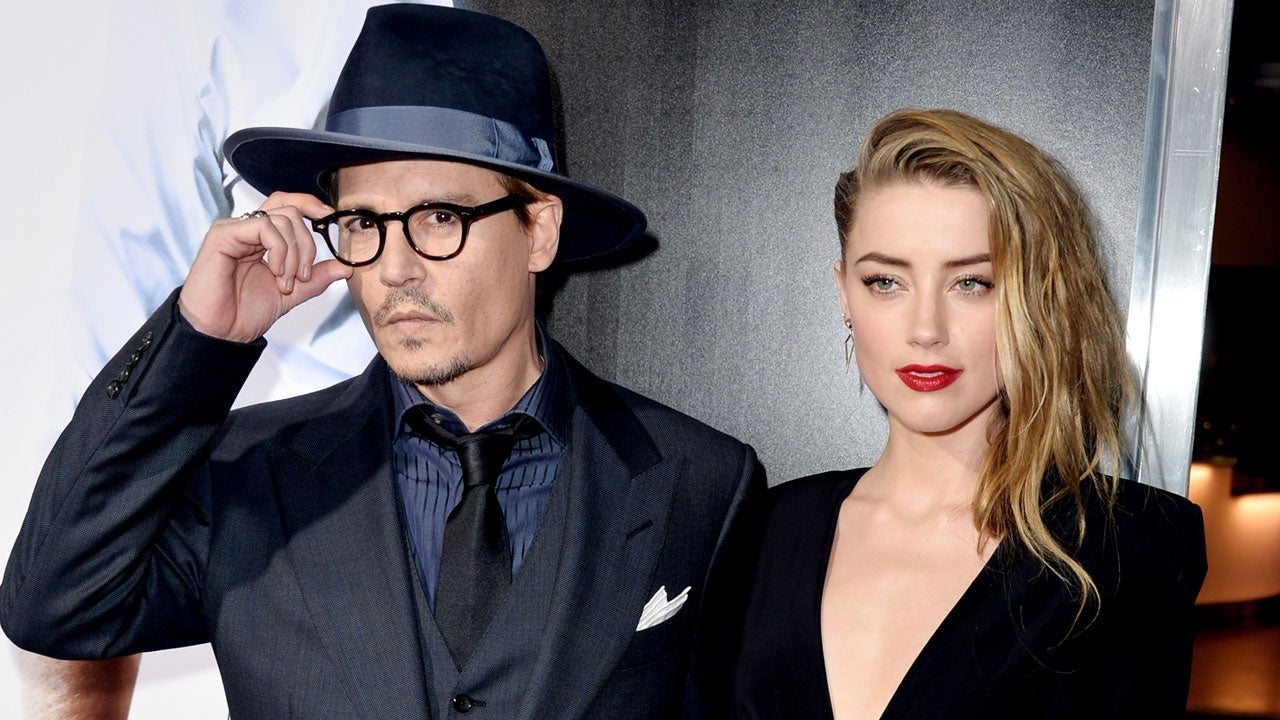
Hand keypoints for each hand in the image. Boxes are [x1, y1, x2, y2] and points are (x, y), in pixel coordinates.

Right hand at [178, 193, 353, 342]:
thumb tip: (345, 266)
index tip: (330, 217)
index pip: (287, 206)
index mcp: (259, 238)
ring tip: (285, 282)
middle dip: (308, 244)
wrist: (221, 333)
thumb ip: (315, 277)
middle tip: (303, 276)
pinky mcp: (222, 235)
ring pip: (282, 218)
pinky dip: (280, 251)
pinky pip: (265, 227)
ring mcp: (233, 229)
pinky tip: (275, 274)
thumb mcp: (291, 292)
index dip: (311, 205)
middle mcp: (246, 229)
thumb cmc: (244, 313)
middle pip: (290, 210)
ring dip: (294, 254)